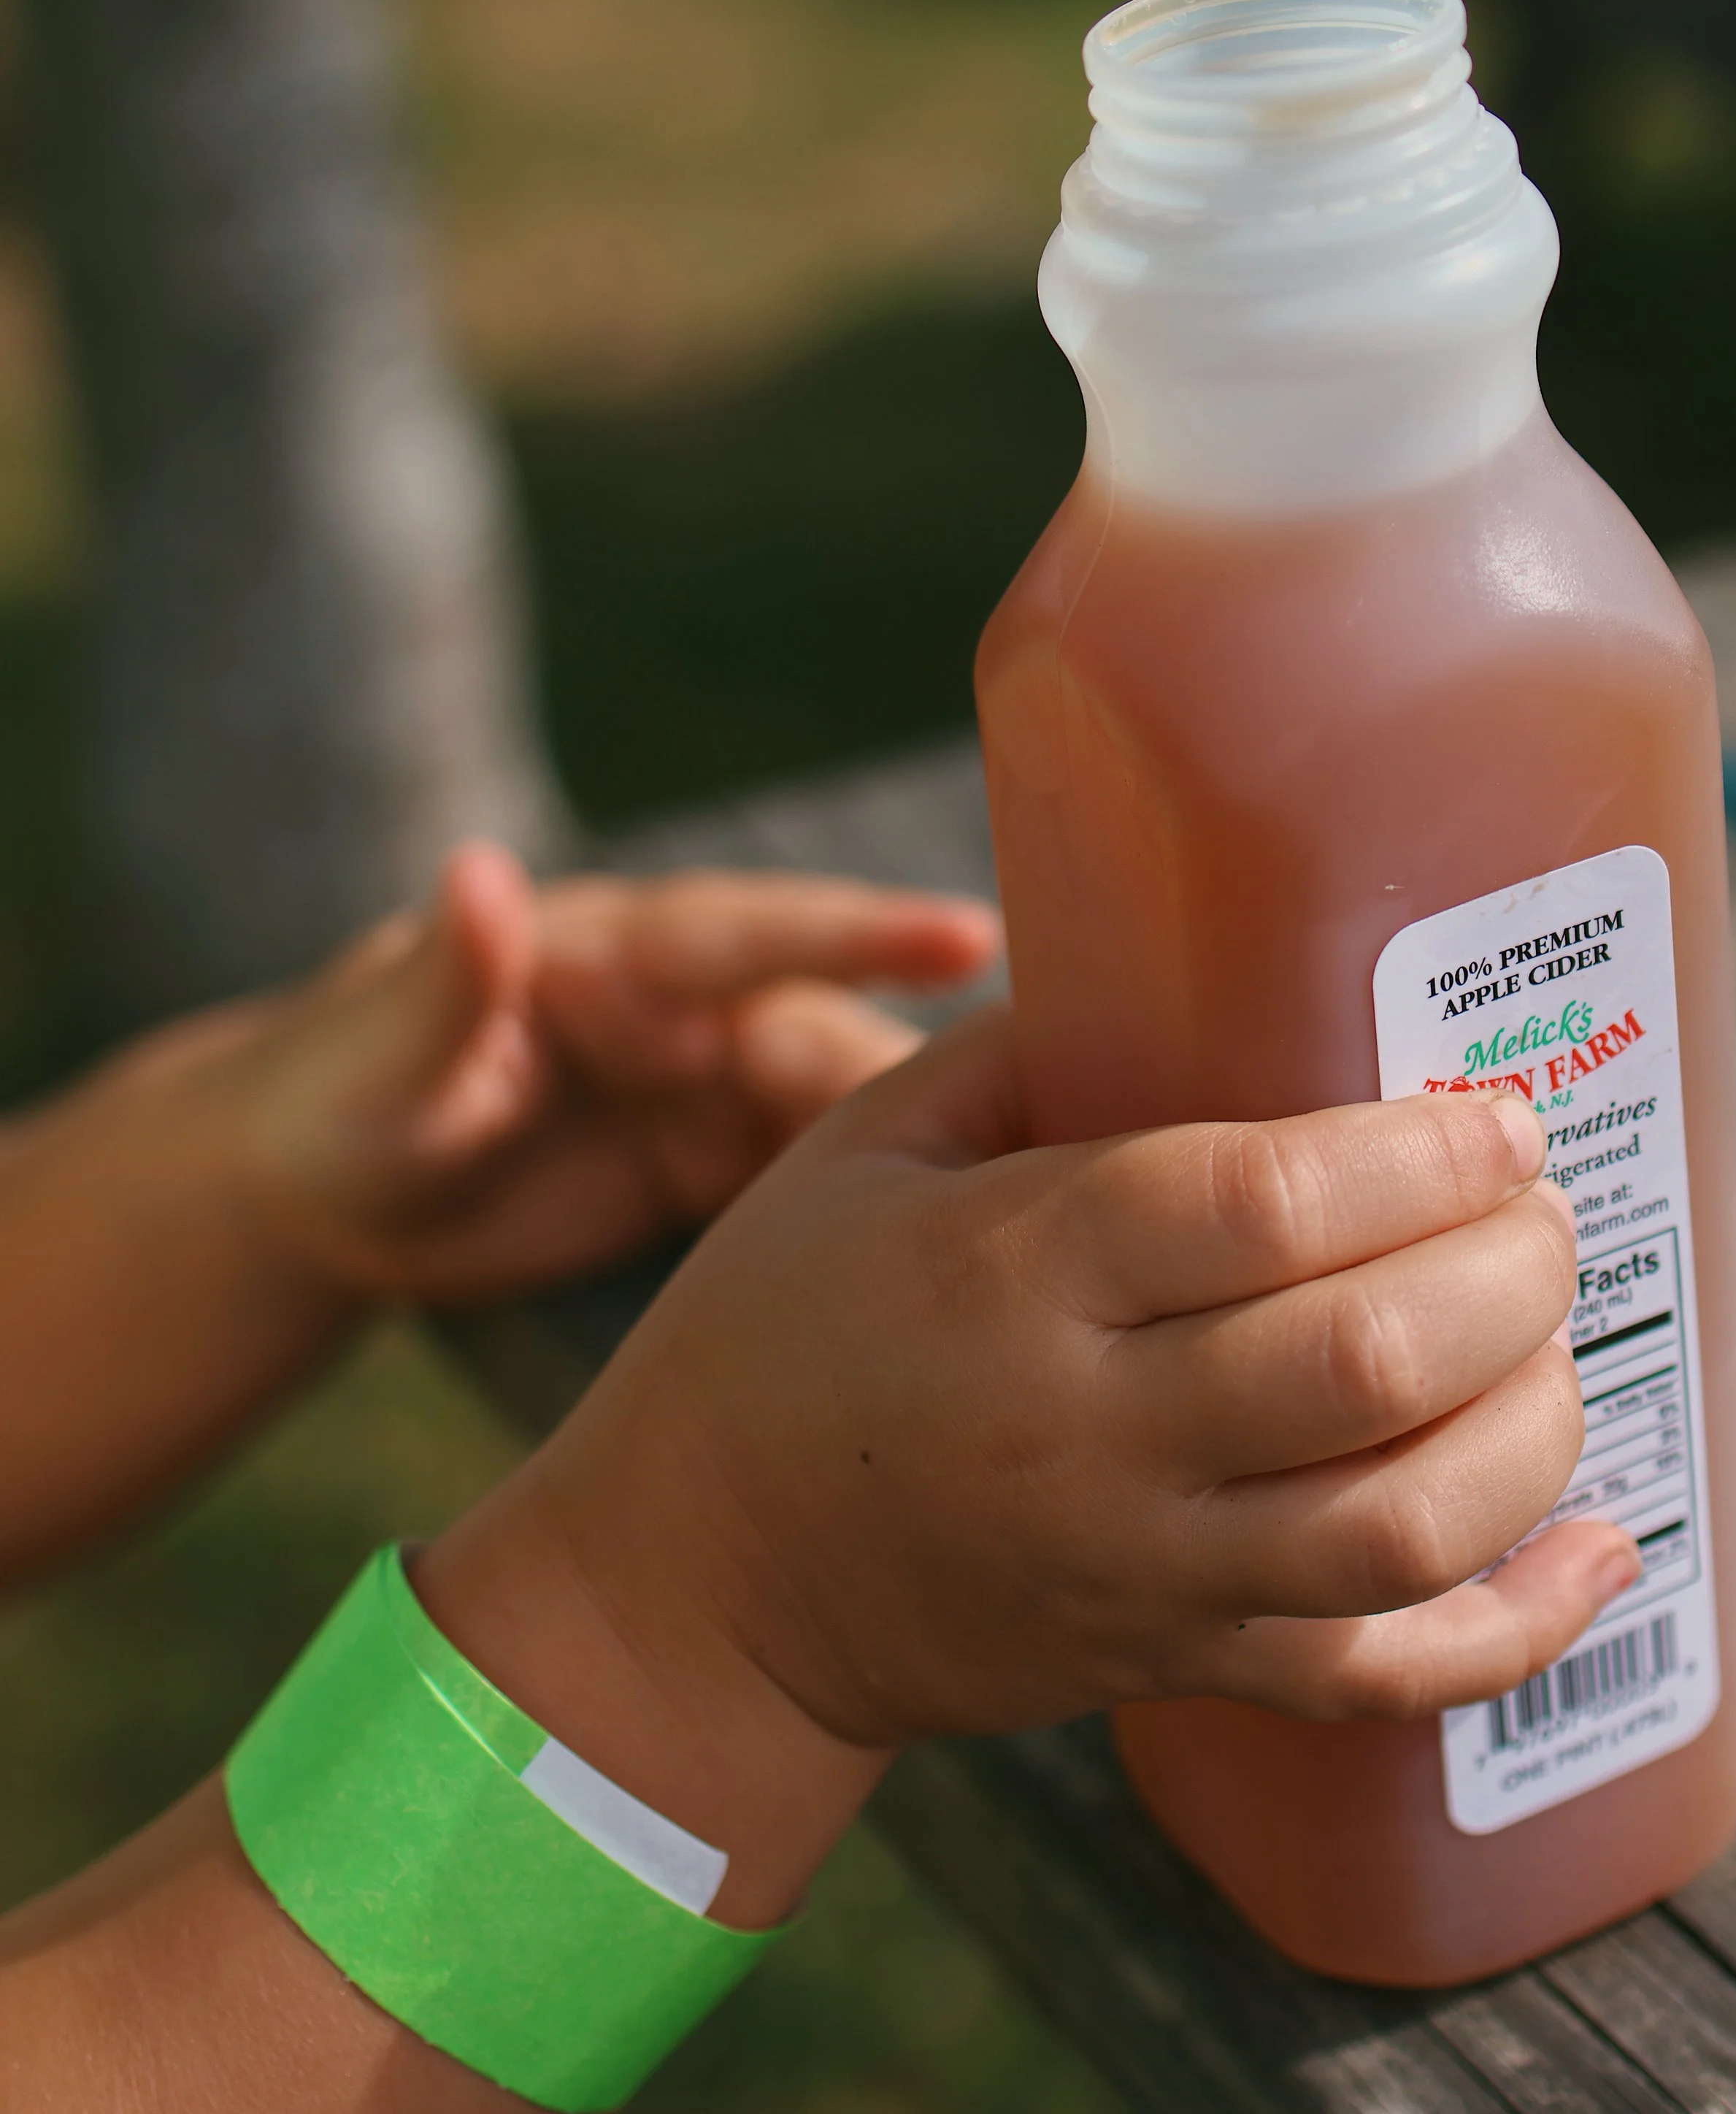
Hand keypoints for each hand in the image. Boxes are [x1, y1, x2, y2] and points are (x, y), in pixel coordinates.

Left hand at [234, 843, 999, 1302]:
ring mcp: (705, 1083)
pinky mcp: (713, 1159)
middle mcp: (681, 1007)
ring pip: (840, 1104)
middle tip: (1033, 1117)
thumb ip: (443, 977)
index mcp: (610, 957)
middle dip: (918, 1067)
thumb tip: (480, 871)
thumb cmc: (337, 1102)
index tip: (969, 934)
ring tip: (1022, 1188)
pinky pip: (815, 1171)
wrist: (325, 1187)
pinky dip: (885, 1198)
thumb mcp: (375, 1056)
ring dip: (921, 1138)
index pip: (746, 935)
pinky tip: (967, 1242)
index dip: (858, 931)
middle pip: (824, 1029)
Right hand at [421, 1008, 1634, 1923]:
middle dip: (1501, 1273)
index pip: (1257, 1209)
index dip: (1412, 1154)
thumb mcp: (858, 1147)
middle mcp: (1087, 1427)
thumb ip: (1025, 1053)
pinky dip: (1511, 1628)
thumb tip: (1189, 967)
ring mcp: (1139, 1564)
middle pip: (1360, 1357)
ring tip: (1548, 1337)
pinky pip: (1372, 1675)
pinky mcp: (1170, 1661)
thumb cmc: (771, 1332)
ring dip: (1524, 1424)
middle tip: (1534, 1210)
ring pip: (1395, 1525)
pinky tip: (1597, 1553)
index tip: (1490, 1116)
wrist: (695, 1586)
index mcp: (1010, 1269)